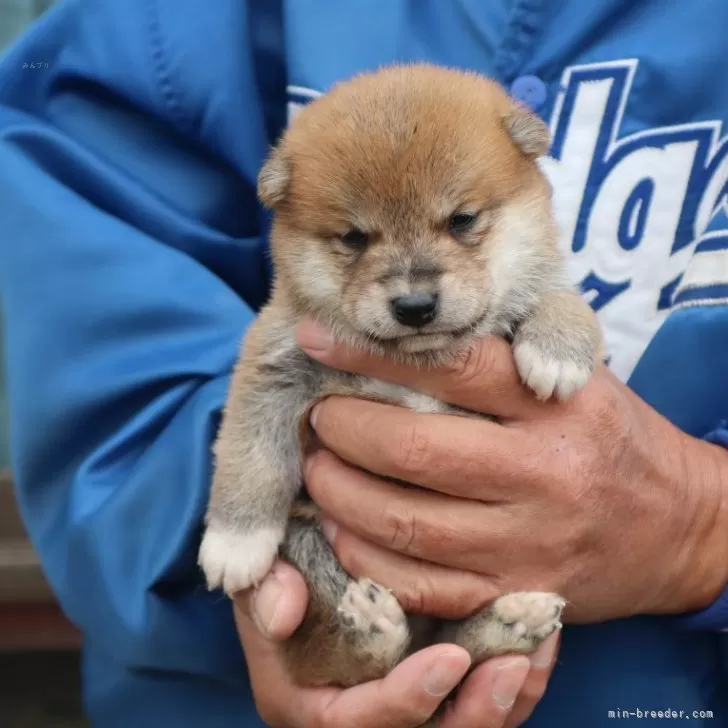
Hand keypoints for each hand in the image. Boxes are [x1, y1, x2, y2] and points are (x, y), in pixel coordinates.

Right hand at [235, 560, 559, 726]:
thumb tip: (282, 614)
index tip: (450, 659)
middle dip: (473, 715)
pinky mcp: (434, 680)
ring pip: (460, 724)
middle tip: (513, 666)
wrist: (307, 548)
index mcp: (310, 700)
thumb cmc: (284, 561)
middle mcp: (359, 712)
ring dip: (507, 700)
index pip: (358, 723)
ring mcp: (402, 697)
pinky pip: (480, 696)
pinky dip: (517, 677)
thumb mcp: (262, 568)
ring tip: (537, 651)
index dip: (406, 701)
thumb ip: (264, 587)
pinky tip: (542, 636)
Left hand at [295, 319, 727, 622]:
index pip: (452, 366)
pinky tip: (342, 528)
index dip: (370, 353)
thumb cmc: (609, 437)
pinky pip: (418, 584)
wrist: (675, 526)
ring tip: (318, 468)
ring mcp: (526, 544)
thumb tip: (404, 334)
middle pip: (412, 448)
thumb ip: (504, 351)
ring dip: (338, 493)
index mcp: (557, 404)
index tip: (317, 339)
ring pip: (403, 522)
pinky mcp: (513, 596)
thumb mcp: (577, 374)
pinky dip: (364, 556)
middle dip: (342, 429)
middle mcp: (542, 474)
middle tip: (319, 416)